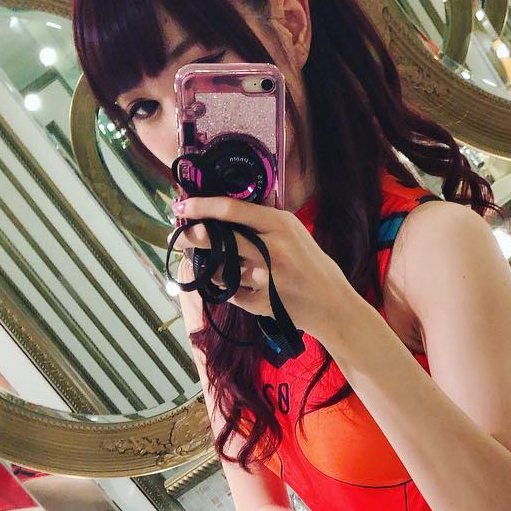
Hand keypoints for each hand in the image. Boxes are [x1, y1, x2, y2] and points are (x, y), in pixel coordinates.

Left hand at [170, 196, 356, 336]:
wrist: (332, 305)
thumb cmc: (312, 266)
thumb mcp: (295, 233)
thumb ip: (265, 222)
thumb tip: (225, 209)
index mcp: (280, 225)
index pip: (231, 210)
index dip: (201, 206)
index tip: (182, 205)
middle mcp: (272, 248)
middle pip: (218, 239)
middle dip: (191, 237)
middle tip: (178, 237)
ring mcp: (266, 277)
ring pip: (219, 269)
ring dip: (209, 267)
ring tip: (212, 266)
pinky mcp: (261, 301)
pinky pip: (231, 292)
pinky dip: (230, 289)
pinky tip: (240, 287)